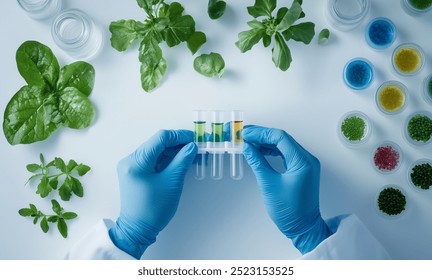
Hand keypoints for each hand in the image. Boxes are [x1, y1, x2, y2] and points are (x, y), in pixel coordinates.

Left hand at [109, 129, 196, 258]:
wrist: (138, 230)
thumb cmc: (153, 209)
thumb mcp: (172, 182)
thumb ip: (182, 160)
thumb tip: (192, 146)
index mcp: (136, 161)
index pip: (160, 138)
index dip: (179, 136)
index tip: (194, 139)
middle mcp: (130, 160)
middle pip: (158, 144)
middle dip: (178, 144)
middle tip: (195, 147)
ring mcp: (131, 167)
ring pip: (156, 152)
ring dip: (173, 152)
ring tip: (191, 155)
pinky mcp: (135, 173)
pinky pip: (153, 160)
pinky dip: (167, 160)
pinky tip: (180, 161)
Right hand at [242, 125, 331, 253]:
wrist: (303, 228)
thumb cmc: (290, 211)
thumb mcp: (269, 185)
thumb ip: (257, 162)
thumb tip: (247, 148)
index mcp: (303, 162)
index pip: (280, 138)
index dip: (260, 133)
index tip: (245, 133)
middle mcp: (307, 159)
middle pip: (282, 138)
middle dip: (261, 135)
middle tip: (243, 134)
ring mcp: (305, 163)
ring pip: (283, 144)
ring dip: (265, 142)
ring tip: (248, 141)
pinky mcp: (301, 168)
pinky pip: (286, 153)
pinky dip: (272, 150)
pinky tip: (259, 150)